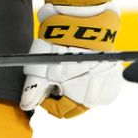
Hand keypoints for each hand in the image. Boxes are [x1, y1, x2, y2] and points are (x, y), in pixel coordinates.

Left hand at [20, 3, 122, 117]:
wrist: (84, 26)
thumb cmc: (63, 49)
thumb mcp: (43, 71)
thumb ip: (34, 91)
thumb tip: (25, 104)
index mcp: (82, 101)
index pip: (60, 110)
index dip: (46, 101)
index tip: (41, 90)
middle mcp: (98, 97)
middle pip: (73, 104)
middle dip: (61, 95)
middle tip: (51, 80)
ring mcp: (108, 85)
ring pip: (84, 94)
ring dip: (73, 87)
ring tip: (64, 71)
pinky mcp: (112, 72)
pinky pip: (96, 82)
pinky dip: (86, 78)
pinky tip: (77, 66)